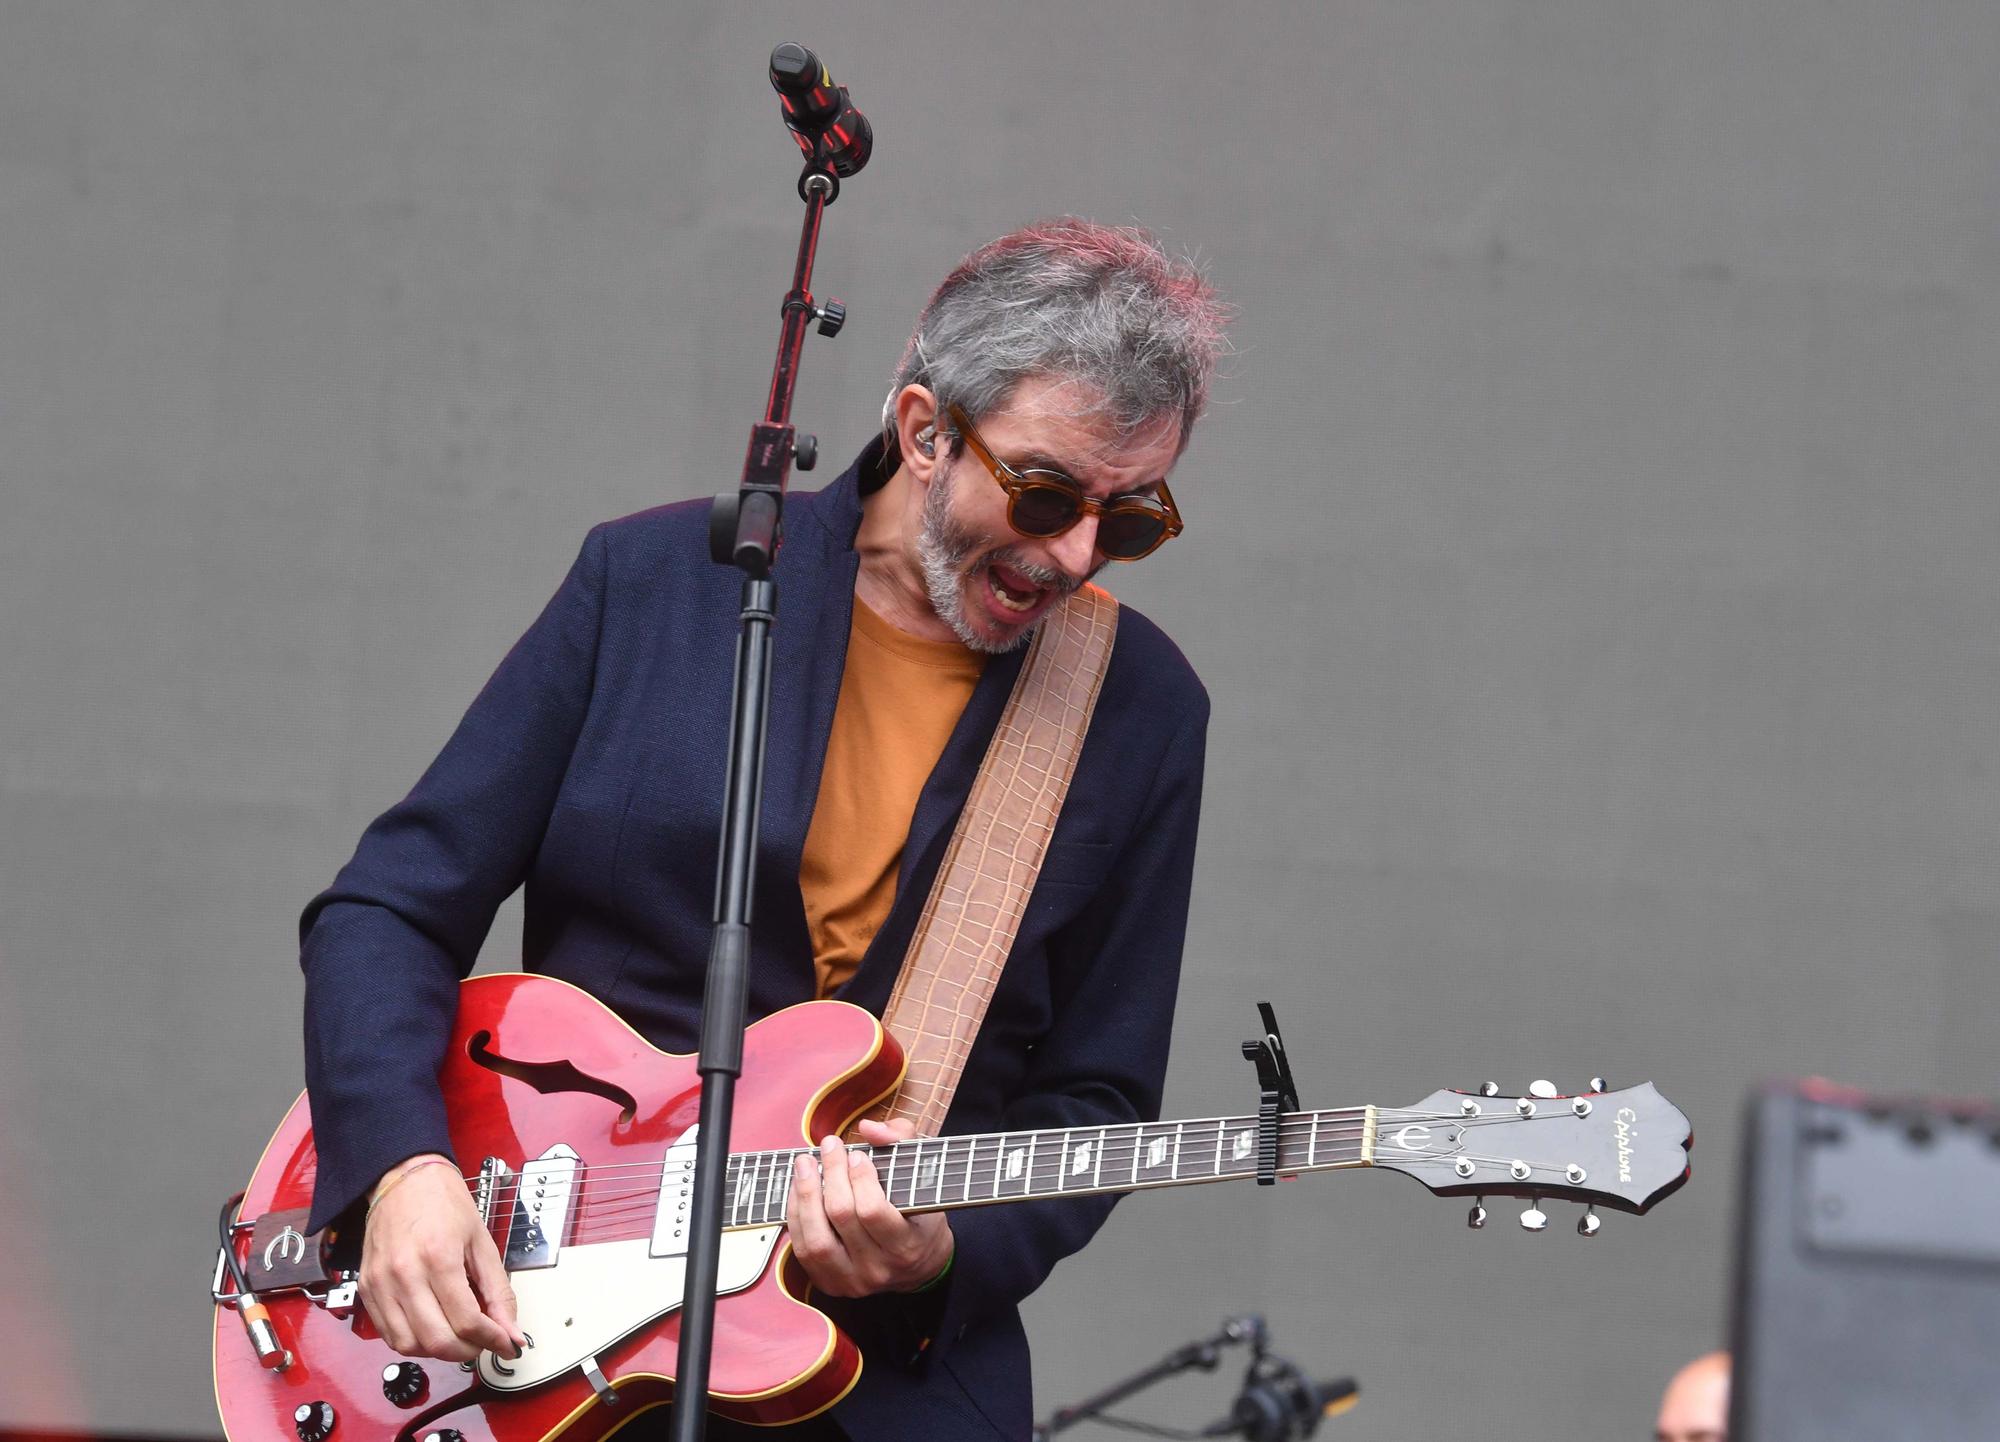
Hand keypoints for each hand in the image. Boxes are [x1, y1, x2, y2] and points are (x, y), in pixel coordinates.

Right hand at [358, 1154, 527, 1361]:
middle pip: (436, 1340)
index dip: (492, 1340)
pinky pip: (388, 1334)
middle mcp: (404, 1274)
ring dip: (438, 1351)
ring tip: (457, 1335)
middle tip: (483, 1342)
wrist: (404, 1180)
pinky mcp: (366, 1289)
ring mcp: (380, 1284)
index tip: (507, 1343)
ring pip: (409, 1345)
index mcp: (438, 1256)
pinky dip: (413, 1342)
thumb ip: (499, 1291)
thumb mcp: (482, 1241)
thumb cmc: (444, 1204)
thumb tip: (512, 1332)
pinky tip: (431, 1326)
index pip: (466, 1320)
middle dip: (467, 1351)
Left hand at [787, 1119, 954, 1297]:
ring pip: (816, 1240)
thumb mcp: (923, 1174)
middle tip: (829, 1146)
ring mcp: (852, 1281)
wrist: (918, 1263)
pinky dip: (796, 1215)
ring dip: (805, 1195)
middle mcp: (878, 1269)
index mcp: (906, 1245)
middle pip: (841, 1217)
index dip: (860, 1178)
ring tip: (805, 1164)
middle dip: (830, 1174)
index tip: (856, 1154)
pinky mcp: (830, 1284)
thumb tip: (868, 1128)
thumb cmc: (919, 1211)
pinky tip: (799, 1189)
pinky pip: (803, 1250)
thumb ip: (901, 1140)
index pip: (873, 1211)